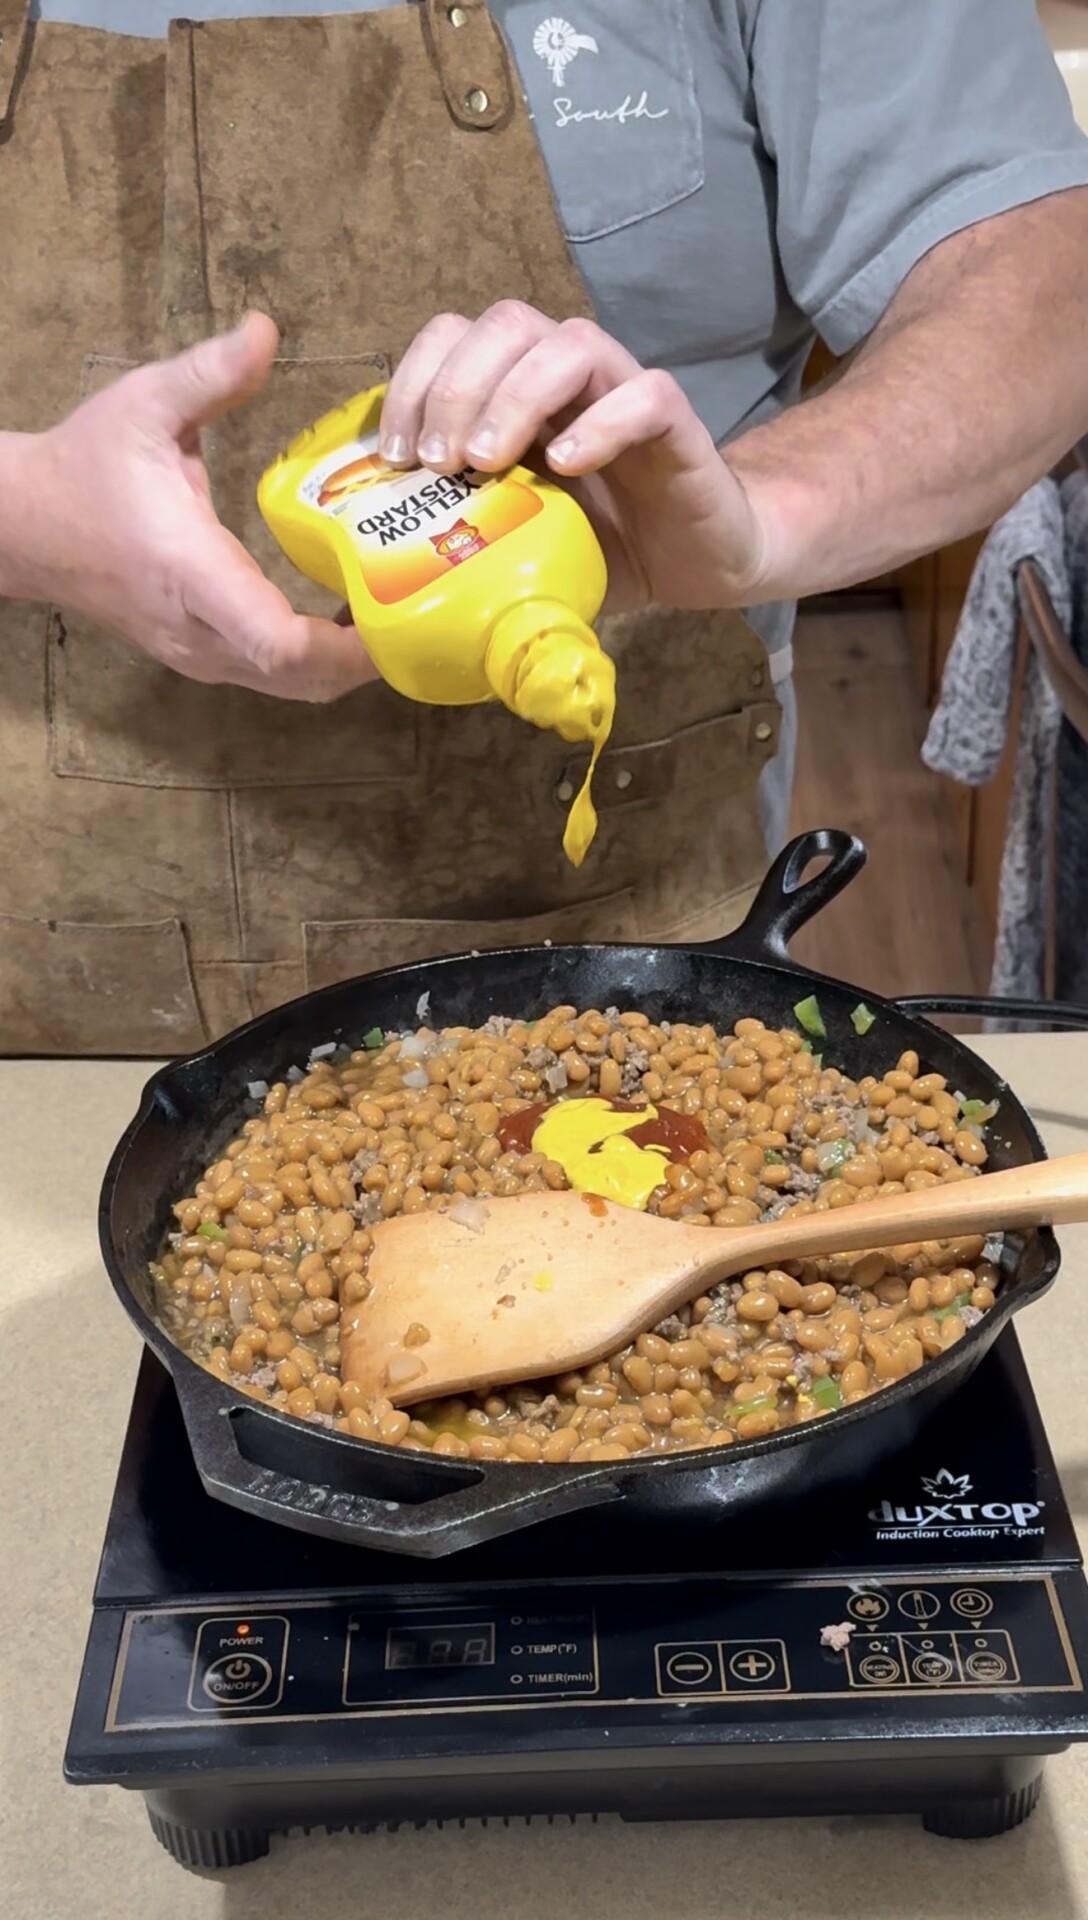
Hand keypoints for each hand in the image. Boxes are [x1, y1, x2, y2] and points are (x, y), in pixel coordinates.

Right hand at [4, 314, 375, 700]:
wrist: (25, 525)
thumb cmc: (85, 466)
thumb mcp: (144, 404)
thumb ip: (210, 373)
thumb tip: (266, 329)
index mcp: (191, 572)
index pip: (276, 642)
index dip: (345, 646)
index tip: (395, 609)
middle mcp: (199, 630)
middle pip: (300, 681)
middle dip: (366, 658)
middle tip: (420, 607)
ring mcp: (198, 653)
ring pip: (290, 688)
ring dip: (346, 665)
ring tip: (393, 611)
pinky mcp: (200, 656)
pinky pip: (272, 677)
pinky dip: (318, 661)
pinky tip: (348, 619)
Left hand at [378, 303, 766, 612]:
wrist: (699, 558)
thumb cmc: (599, 548)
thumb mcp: (507, 554)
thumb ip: (445, 559)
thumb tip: (360, 616)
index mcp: (516, 393)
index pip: (452, 337)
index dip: (413, 380)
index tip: (392, 455)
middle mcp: (566, 377)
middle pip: (504, 324)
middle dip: (455, 386)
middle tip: (438, 462)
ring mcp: (622, 392)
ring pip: (568, 342)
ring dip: (516, 393)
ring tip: (488, 462)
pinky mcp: (676, 423)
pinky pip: (644, 395)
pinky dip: (602, 422)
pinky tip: (568, 465)